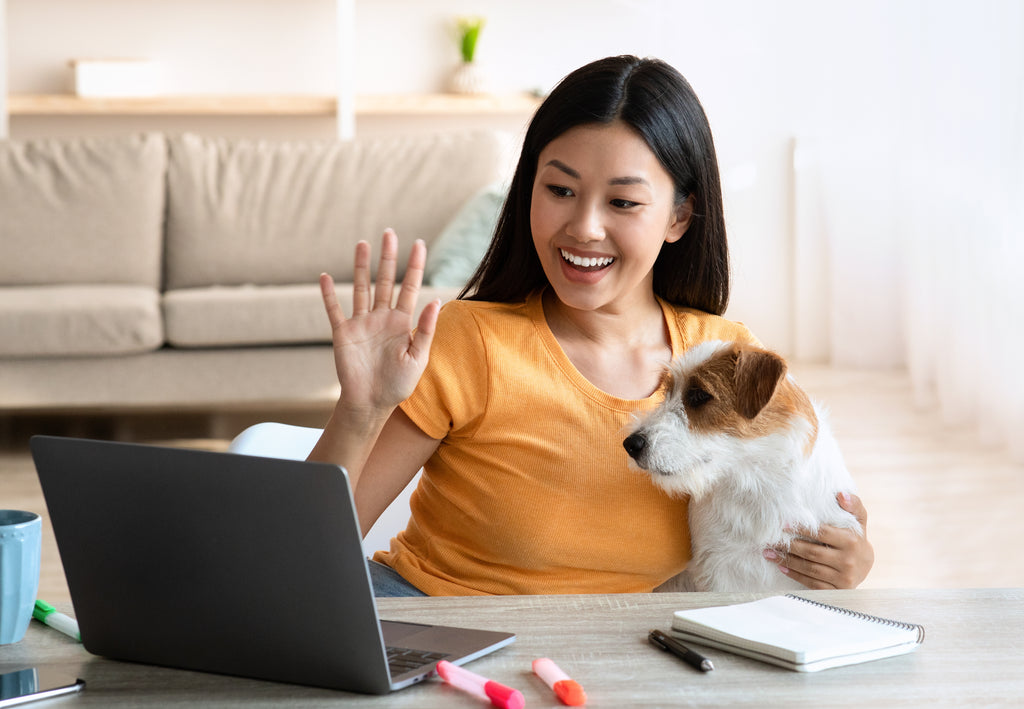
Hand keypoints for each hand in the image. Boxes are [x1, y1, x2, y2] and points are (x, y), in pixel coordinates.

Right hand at [320, 229, 440, 418]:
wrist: (371, 404)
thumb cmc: (398, 385)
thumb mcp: (418, 358)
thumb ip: (425, 330)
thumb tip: (436, 300)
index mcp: (402, 322)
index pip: (410, 287)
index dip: (414, 266)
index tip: (419, 243)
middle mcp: (382, 318)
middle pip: (385, 280)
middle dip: (388, 257)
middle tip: (389, 233)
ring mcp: (361, 323)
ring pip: (361, 288)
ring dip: (360, 267)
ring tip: (362, 243)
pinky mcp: (343, 333)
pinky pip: (334, 310)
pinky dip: (328, 294)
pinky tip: (325, 276)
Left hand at [763, 492, 874, 589]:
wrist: (866, 565)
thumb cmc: (855, 537)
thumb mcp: (858, 520)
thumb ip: (852, 505)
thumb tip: (840, 494)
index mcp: (852, 541)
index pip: (822, 533)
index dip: (802, 529)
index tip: (783, 525)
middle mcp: (848, 561)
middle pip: (812, 553)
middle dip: (789, 546)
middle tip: (770, 540)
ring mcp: (843, 578)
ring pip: (810, 569)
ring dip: (787, 561)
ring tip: (769, 553)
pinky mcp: (837, 590)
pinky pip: (812, 584)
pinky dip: (795, 575)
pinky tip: (782, 567)